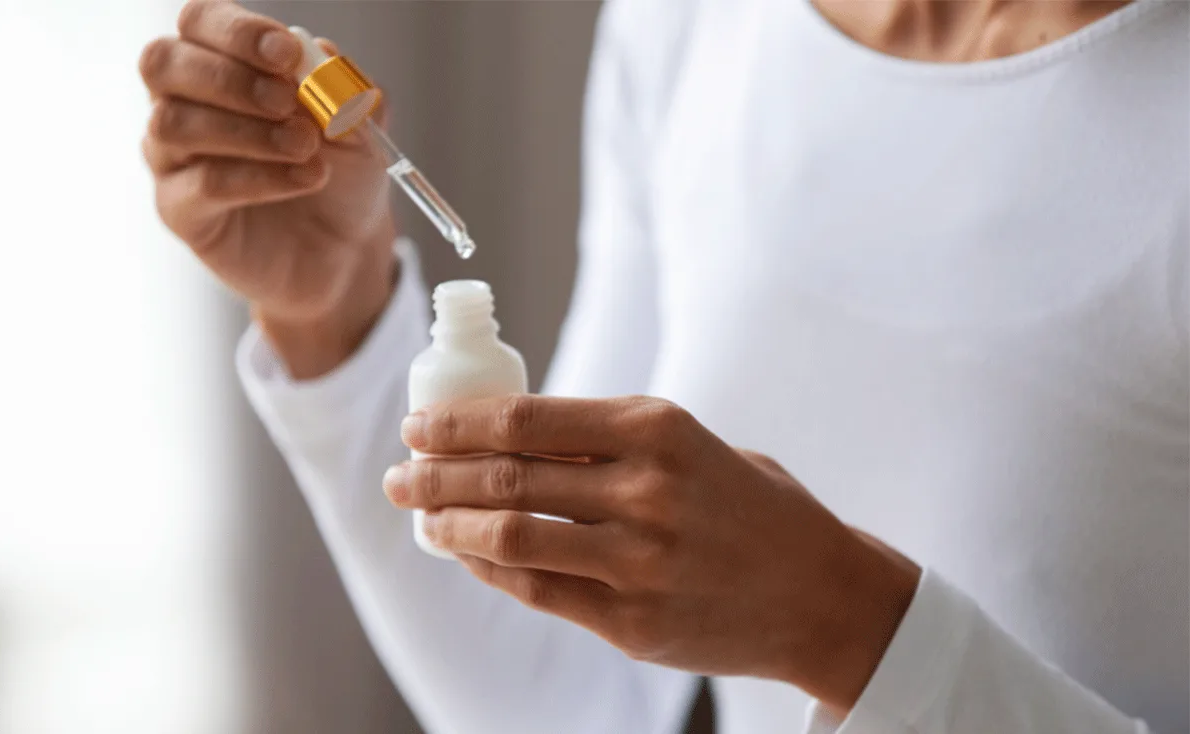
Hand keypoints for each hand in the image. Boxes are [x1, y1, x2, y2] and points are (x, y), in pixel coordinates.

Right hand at [140, 0, 395, 377]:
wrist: (346, 249)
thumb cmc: (342, 175)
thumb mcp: (360, 126)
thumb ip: (341, 87)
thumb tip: (319, 54)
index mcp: (222, 64)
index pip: (199, 22)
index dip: (236, 31)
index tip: (287, 53)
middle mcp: (183, 103)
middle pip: (163, 63)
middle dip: (230, 77)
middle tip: (288, 102)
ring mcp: (174, 158)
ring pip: (173, 124)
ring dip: (248, 130)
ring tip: (306, 146)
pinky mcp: (181, 211)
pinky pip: (202, 184)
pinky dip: (259, 178)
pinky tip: (305, 178)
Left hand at [384, 395, 919, 712]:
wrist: (820, 594)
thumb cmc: (748, 505)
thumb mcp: (687, 444)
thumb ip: (604, 442)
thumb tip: (503, 437)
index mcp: (656, 429)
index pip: (523, 419)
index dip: (455, 424)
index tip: (418, 427)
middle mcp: (644, 492)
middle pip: (502, 480)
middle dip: (432, 476)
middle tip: (398, 476)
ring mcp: (638, 563)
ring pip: (507, 540)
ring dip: (449, 528)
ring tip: (424, 519)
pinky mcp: (633, 623)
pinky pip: (537, 591)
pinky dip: (490, 571)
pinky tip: (469, 557)